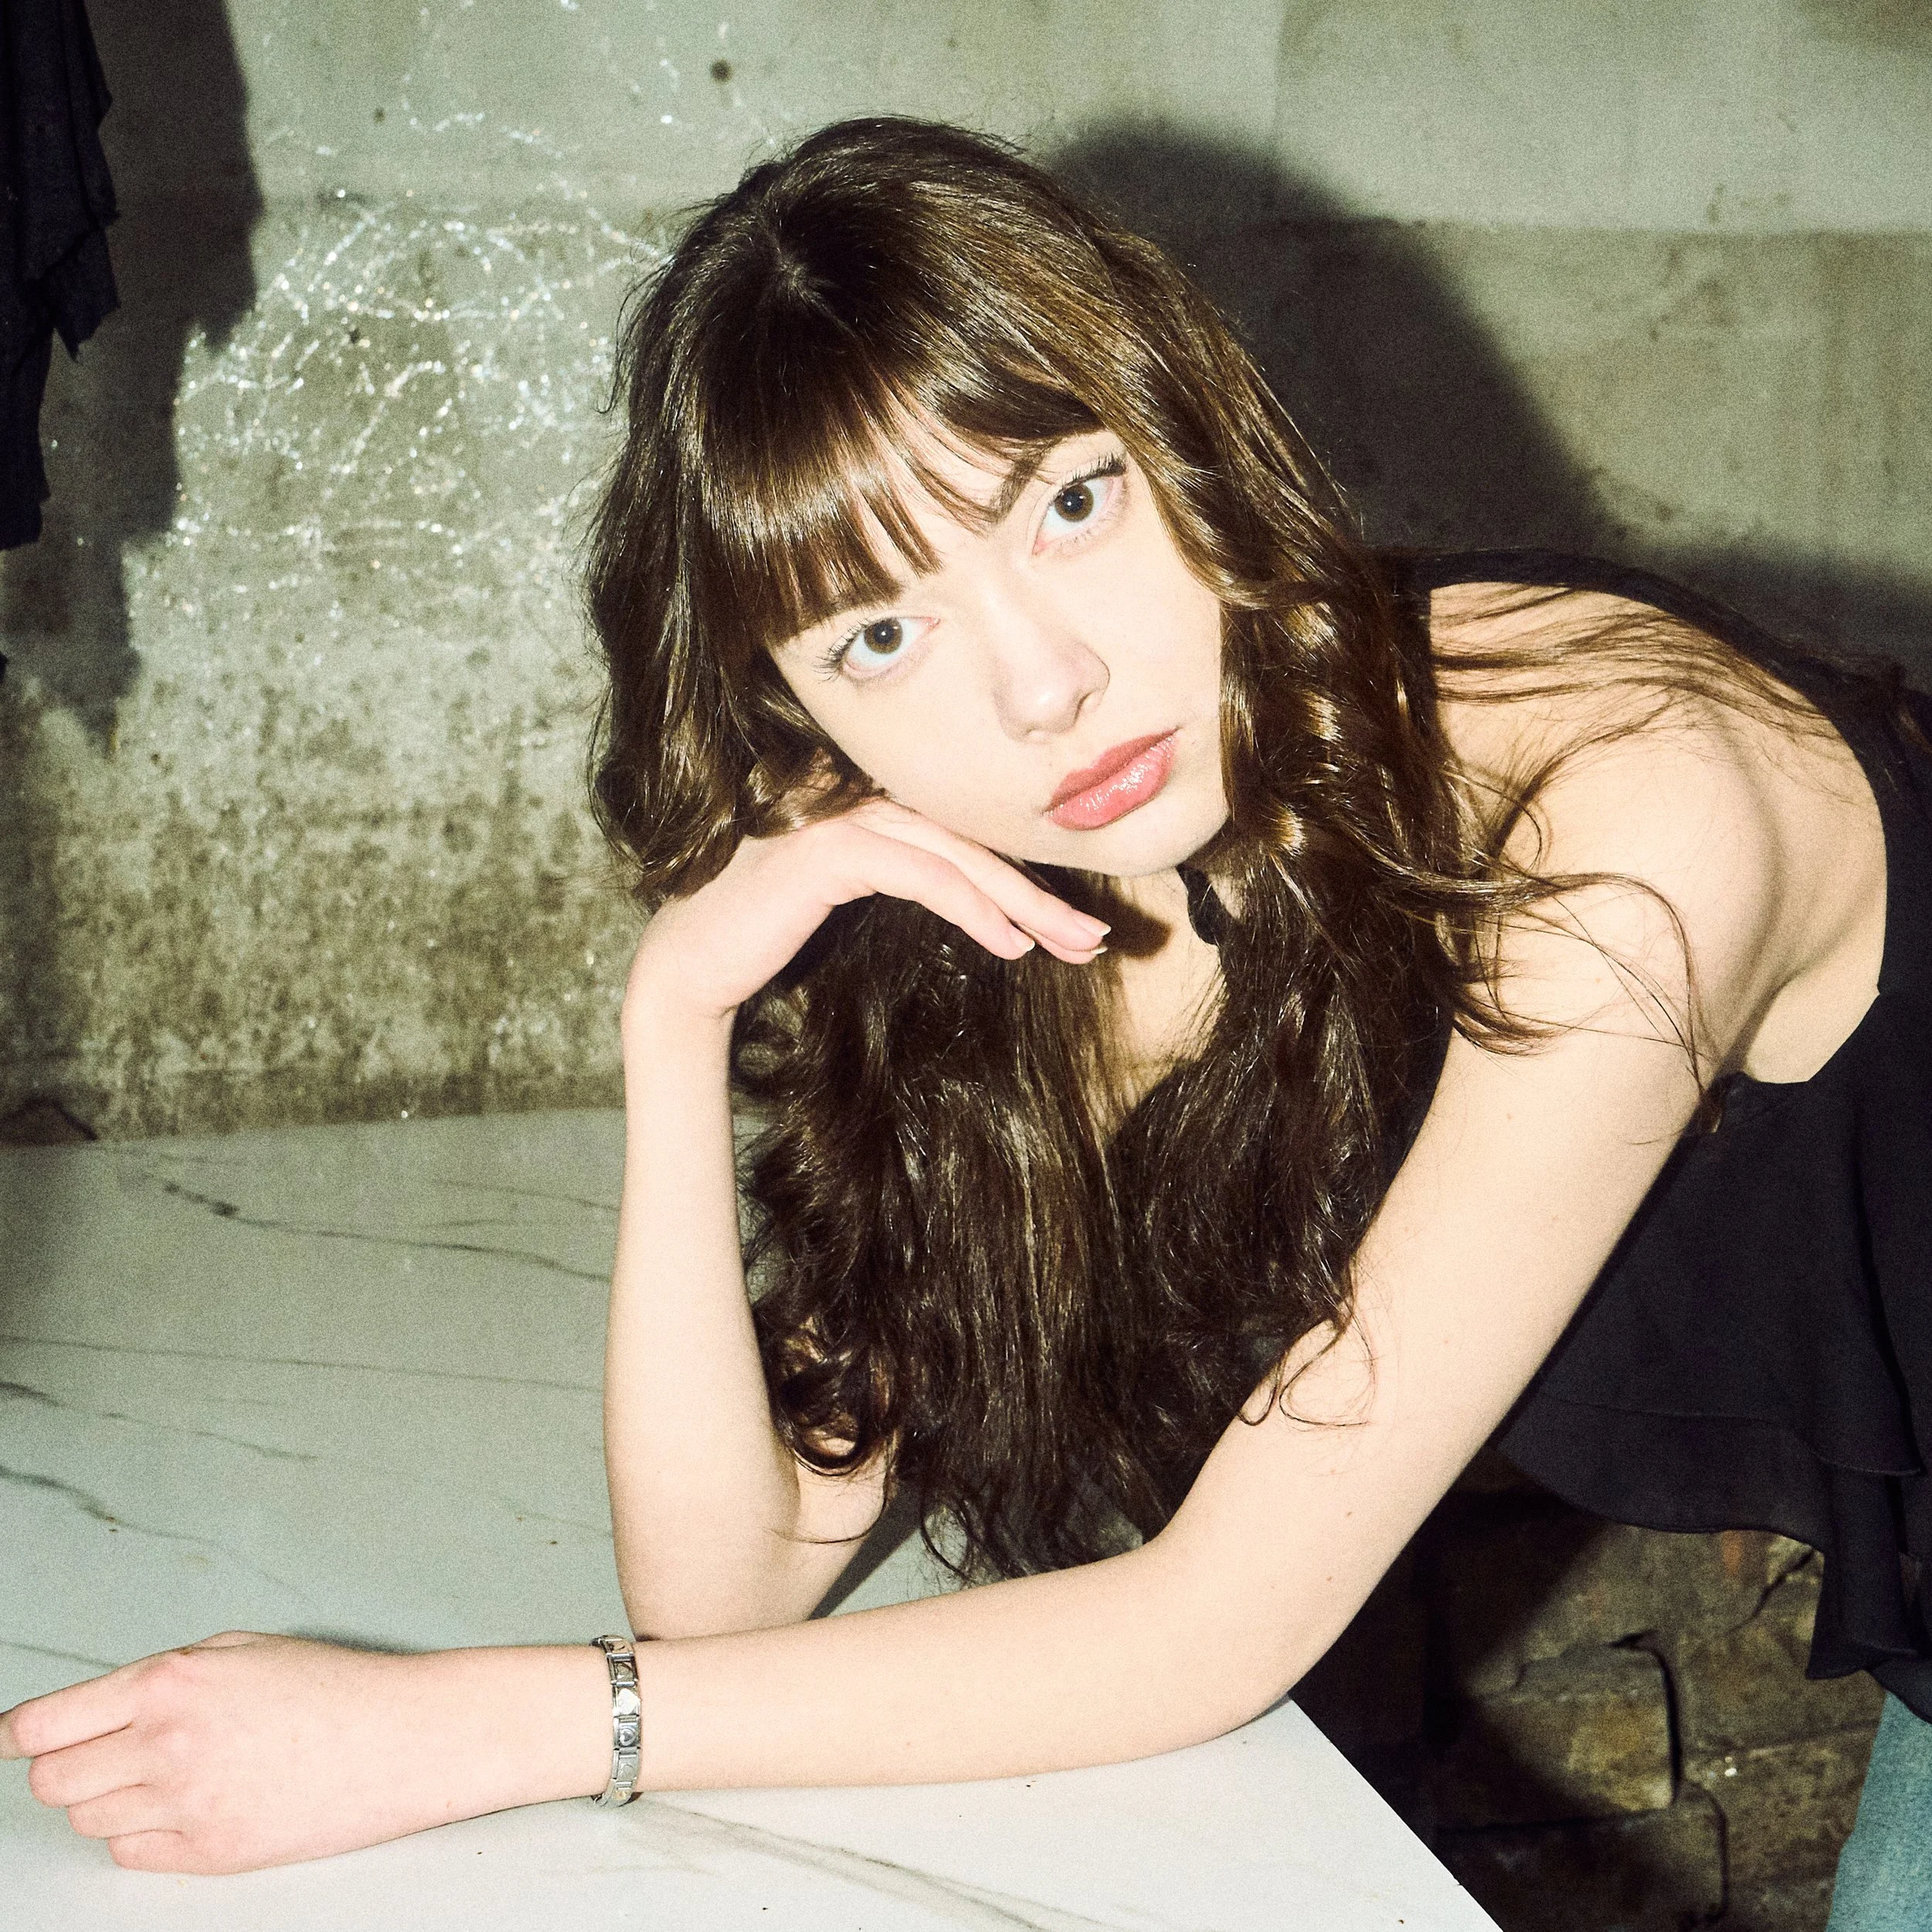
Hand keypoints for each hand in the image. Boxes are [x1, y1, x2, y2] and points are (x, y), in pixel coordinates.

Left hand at [0, 1631, 607, 1873]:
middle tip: (103, 1755)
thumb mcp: (243, 1649)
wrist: (404, 1737)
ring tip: (167, 1774)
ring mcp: (185, 1804)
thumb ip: (163, 1677)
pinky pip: (131, 1853)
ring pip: (88, 1820)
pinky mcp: (208, 1854)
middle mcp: (167, 1743)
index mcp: (171, 1682)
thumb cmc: (336, 1686)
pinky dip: (145, 1832)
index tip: (15, 1740)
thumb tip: (99, 1709)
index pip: (43, 1724)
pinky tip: (190, 1803)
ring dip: (110, 1799)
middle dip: (66, 1768)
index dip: (19, 1735)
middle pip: (52, 1781)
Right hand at [627, 797, 1110, 1024]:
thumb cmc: (763, 940)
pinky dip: (975, 909)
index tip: (1074, 926)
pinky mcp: (831, 852)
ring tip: (1075, 944)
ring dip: (1026, 906)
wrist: (688, 969)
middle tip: (1098, 937)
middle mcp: (858, 798)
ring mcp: (842, 819)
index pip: (962, 838)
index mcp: (866, 807)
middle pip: (973, 845)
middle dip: (1042, 895)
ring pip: (960, 858)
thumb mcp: (846, 905)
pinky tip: (1013, 944)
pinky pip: (924, 877)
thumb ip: (902, 882)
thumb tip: (985, 905)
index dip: (1023, 880)